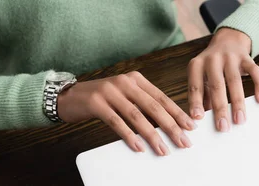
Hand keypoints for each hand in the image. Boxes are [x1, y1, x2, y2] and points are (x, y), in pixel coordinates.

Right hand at [58, 71, 194, 155]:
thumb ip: (142, 104)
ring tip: (162, 149)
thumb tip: (167, 125)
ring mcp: (110, 91)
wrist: (68, 96)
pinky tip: (138, 147)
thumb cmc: (101, 100)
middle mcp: (125, 82)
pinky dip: (129, 136)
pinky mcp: (96, 103)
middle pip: (153, 107)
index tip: (190, 127)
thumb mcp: (124, 96)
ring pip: (137, 116)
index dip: (177, 113)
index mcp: (136, 79)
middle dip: (170, 126)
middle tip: (183, 141)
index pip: (162, 98)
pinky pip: (117, 122)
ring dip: (152, 135)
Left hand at [188, 28, 258, 131]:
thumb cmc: (211, 67)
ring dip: (238, 102)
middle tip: (223, 127)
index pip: (195, 85)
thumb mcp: (201, 77)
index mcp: (197, 65)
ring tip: (240, 120)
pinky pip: (255, 71)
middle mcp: (212, 59)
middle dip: (220, 107)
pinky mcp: (246, 57)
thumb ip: (202, 96)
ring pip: (235, 80)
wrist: (227, 40)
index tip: (197, 118)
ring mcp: (230, 57)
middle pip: (216, 85)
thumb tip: (201, 120)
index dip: (196, 102)